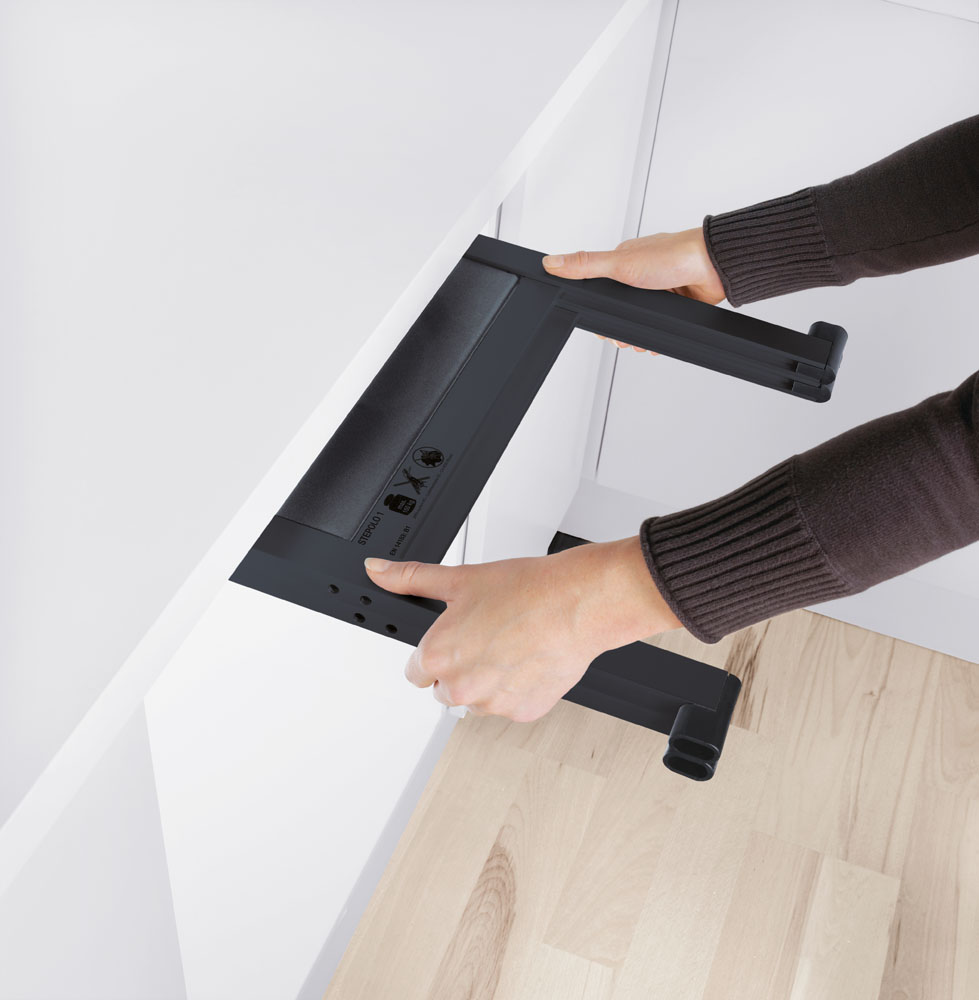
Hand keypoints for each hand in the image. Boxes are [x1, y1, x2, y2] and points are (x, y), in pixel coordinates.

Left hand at [363, 536, 681, 722]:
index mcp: (437, 657)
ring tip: (512, 646)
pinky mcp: (522, 713)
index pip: (417, 670)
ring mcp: (492, 704)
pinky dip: (516, 689)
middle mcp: (460, 688)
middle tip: (489, 637)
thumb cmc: (526, 590)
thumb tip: (377, 571)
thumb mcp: (460, 578)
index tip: (458, 637)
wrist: (578, 604)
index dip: (437, 650)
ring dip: (487, 681)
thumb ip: (410, 579)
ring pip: (477, 699)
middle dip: (461, 667)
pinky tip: (528, 660)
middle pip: (445, 688)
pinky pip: (508, 705)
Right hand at [541, 227, 724, 352]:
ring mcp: (659, 289)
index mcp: (622, 262)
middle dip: (620, 329)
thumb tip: (551, 262)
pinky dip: (660, 334)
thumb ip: (585, 265)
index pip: (599, 291)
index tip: (601, 329)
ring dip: (640, 334)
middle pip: (620, 310)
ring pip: (641, 320)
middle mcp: (640, 275)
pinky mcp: (676, 302)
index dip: (598, 313)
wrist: (713, 267)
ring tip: (641, 341)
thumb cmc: (672, 255)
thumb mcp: (619, 263)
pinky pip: (661, 324)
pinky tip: (659, 337)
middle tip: (624, 339)